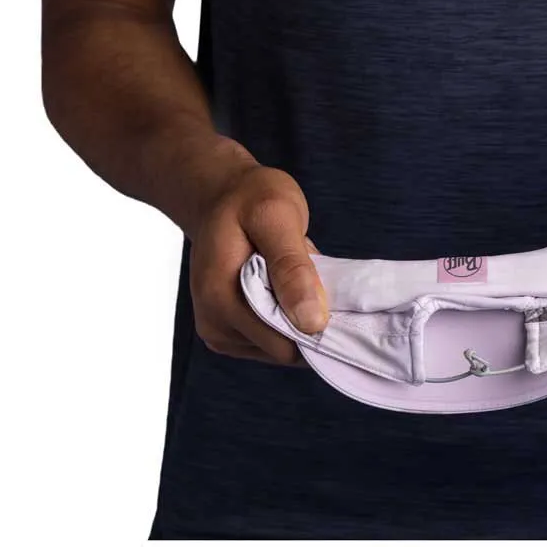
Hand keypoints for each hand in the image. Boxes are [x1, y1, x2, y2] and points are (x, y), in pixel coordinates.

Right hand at [189, 163, 328, 364]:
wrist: (221, 196)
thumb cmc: (250, 198)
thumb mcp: (277, 216)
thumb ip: (293, 267)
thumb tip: (312, 321)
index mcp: (220, 299)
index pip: (283, 345)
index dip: (315, 325)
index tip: (332, 294)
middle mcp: (214, 325)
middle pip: (283, 350)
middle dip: (308, 321)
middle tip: (315, 279)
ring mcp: (220, 332)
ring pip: (280, 348)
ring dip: (298, 319)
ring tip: (296, 280)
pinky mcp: (229, 332)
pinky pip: (272, 340)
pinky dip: (288, 319)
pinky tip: (286, 289)